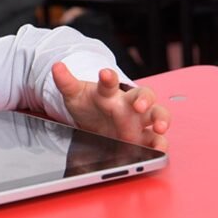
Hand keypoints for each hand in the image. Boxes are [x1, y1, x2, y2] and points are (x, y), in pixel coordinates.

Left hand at [51, 62, 169, 150]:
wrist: (94, 119)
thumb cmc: (88, 104)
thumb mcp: (74, 94)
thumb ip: (66, 82)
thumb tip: (56, 66)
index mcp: (109, 92)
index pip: (110, 81)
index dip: (108, 77)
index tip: (105, 74)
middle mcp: (128, 103)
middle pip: (143, 95)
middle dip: (143, 99)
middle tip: (139, 105)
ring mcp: (138, 120)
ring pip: (157, 115)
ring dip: (161, 120)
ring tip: (160, 127)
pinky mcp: (142, 137)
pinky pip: (156, 140)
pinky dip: (160, 145)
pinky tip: (160, 150)